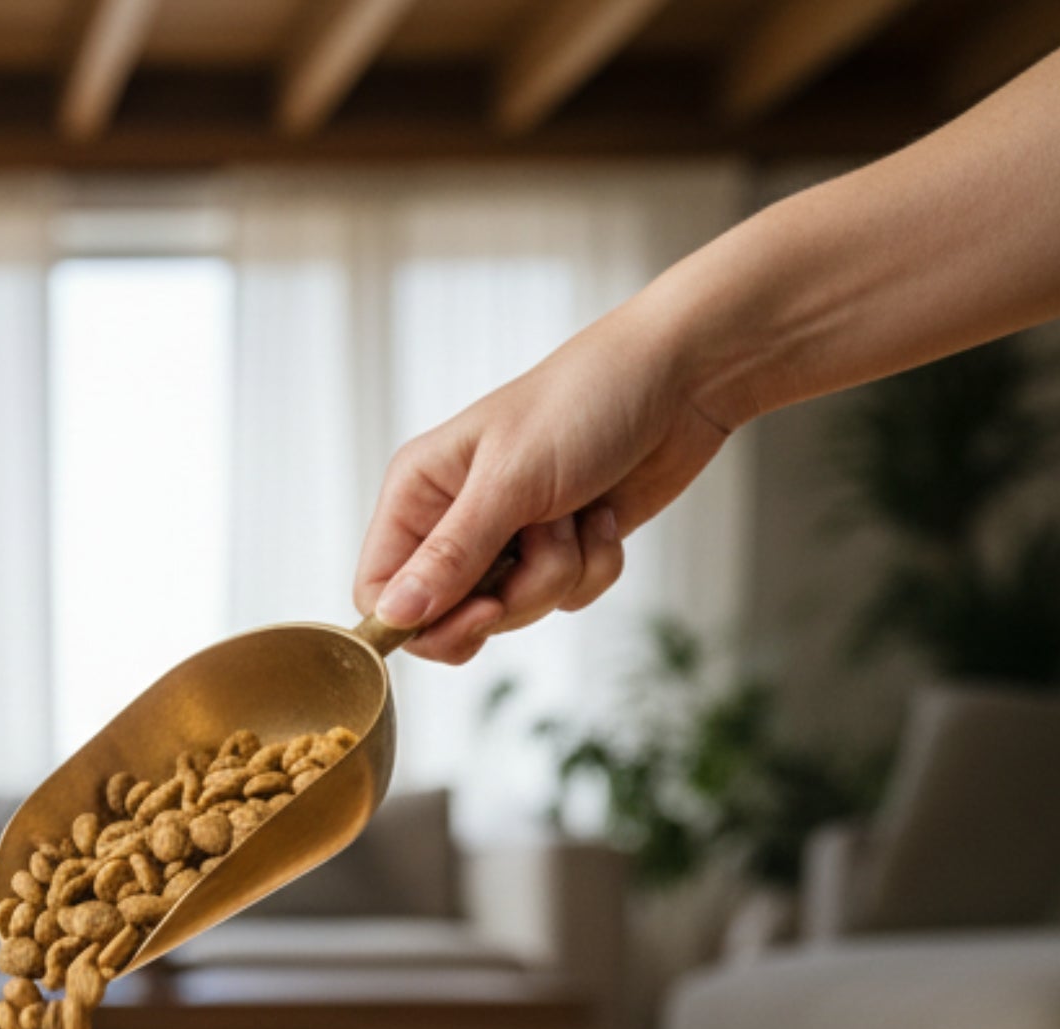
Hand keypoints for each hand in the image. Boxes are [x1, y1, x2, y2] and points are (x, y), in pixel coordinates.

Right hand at [352, 307, 734, 664]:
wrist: (680, 377)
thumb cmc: (583, 402)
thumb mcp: (510, 481)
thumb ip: (450, 555)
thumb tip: (392, 616)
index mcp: (418, 494)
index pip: (380, 591)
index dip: (421, 621)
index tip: (481, 611)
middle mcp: (454, 522)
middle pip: (450, 615)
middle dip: (512, 592)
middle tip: (543, 544)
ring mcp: (509, 540)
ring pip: (515, 612)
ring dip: (560, 572)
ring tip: (576, 512)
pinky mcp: (560, 551)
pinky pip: (565, 600)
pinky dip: (595, 566)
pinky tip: (603, 516)